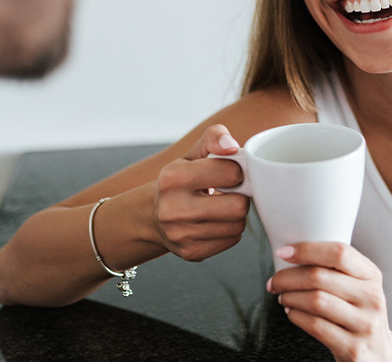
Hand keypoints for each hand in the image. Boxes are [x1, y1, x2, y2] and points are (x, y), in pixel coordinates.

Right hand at [153, 124, 249, 260]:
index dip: (236, 171)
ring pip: (237, 226)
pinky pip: (231, 241)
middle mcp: (173, 208)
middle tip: (230, 193)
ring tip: (222, 207)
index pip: (230, 172)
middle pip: (238, 206)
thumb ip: (214, 138)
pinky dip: (229, 230)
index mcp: (173, 177)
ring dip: (236, 215)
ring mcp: (181, 234)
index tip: (228, 173)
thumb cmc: (180, 180)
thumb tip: (231, 146)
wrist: (152, 216)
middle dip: (240, 197)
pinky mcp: (191, 253)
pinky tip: (216, 222)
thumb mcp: (193, 154)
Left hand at [266, 242, 391, 361]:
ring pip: (315, 301)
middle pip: (320, 277)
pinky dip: (296, 316)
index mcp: (372, 276)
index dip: (307, 250)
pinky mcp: (353, 349)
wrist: (382, 356)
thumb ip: (335, 270)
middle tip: (275, 281)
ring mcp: (365, 325)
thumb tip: (291, 254)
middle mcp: (372, 298)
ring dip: (290, 297)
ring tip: (283, 297)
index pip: (339, 253)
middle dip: (288, 277)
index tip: (284, 252)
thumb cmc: (360, 314)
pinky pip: (316, 326)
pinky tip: (292, 313)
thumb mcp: (359, 287)